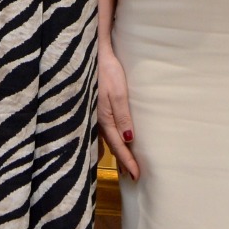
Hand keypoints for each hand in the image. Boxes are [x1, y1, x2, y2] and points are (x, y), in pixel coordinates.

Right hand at [98, 48, 139, 179]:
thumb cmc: (107, 71)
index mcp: (105, 119)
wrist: (90, 53)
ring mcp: (94, 114)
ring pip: (105, 139)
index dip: (128, 161)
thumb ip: (123, 116)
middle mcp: (97, 120)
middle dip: (122, 160)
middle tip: (131, 175)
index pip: (119, 146)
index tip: (137, 176)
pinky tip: (109, 141)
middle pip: (112, 146)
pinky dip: (108, 140)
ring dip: (115, 151)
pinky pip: (101, 129)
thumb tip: (129, 139)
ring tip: (123, 163)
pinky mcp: (93, 107)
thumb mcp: (118, 92)